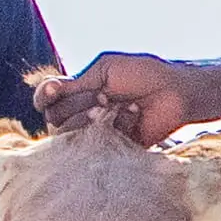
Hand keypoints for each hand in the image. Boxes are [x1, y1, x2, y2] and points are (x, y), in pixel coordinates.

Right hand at [37, 53, 202, 145]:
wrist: (175, 91)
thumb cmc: (143, 74)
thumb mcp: (106, 70)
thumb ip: (76, 83)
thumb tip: (47, 89)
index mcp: (78, 93)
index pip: (46, 100)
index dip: (45, 96)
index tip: (55, 89)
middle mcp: (82, 115)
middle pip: (54, 119)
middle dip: (77, 104)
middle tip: (103, 96)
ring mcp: (96, 134)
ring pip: (71, 135)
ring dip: (91, 117)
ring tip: (113, 105)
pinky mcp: (113, 150)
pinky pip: (98, 144)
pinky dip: (116, 123)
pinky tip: (132, 113)